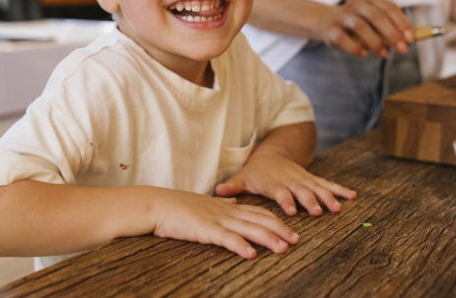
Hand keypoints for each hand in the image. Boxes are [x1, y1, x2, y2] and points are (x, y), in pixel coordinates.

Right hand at [150, 188, 299, 258]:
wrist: (158, 205)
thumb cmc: (180, 207)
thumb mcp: (207, 204)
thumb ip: (224, 205)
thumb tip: (236, 202)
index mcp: (228, 208)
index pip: (258, 213)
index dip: (276, 221)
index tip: (291, 230)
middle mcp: (227, 212)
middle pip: (260, 220)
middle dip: (280, 230)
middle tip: (296, 240)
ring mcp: (217, 220)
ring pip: (248, 229)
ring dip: (268, 239)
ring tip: (283, 248)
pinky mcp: (205, 230)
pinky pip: (226, 238)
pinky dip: (240, 246)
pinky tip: (251, 254)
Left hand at [215, 150, 356, 216]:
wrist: (273, 153)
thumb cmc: (257, 171)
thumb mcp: (244, 176)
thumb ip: (233, 186)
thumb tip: (217, 192)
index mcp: (275, 182)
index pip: (281, 192)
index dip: (287, 200)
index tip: (292, 211)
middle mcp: (291, 180)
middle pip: (302, 191)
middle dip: (310, 201)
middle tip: (318, 211)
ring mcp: (304, 179)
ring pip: (318, 188)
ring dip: (328, 197)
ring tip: (338, 207)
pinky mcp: (313, 180)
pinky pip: (329, 184)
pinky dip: (341, 190)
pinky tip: (354, 196)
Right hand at [314, 0, 413, 56]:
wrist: (324, 21)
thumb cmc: (355, 23)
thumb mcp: (372, 20)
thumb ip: (388, 27)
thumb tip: (408, 40)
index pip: (389, 8)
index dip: (402, 23)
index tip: (411, 39)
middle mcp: (356, 4)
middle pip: (377, 16)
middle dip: (392, 34)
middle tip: (402, 49)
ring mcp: (342, 16)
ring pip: (361, 26)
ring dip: (376, 42)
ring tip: (384, 54)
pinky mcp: (330, 29)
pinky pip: (343, 39)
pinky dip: (355, 48)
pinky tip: (364, 53)